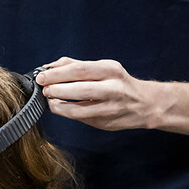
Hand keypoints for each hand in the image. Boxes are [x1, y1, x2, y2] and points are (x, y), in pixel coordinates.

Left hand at [36, 57, 159, 131]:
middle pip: (79, 89)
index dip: (57, 74)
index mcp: (111, 70)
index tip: (42, 76)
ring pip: (78, 110)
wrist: (145, 104)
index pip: (79, 70)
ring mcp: (110, 108)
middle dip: (56, 89)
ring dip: (59, 105)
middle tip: (45, 89)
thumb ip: (76, 65)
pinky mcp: (105, 123)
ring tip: (50, 100)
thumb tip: (50, 66)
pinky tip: (60, 108)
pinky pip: (81, 119)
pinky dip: (66, 113)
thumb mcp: (103, 68)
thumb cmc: (120, 83)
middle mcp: (113, 89)